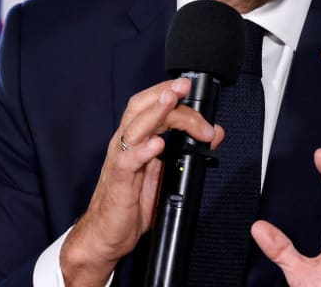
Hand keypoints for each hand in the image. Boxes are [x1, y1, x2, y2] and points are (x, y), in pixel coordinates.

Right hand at [61, 77, 223, 285]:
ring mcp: (120, 161)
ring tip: (170, 101)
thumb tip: (215, 133)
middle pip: (141, 108)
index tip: (190, 88)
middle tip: (184, 87)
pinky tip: (157, 145)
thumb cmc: (131, 202)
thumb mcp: (166, 172)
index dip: (170, 94)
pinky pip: (128, 162)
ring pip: (134, 128)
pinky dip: (143, 151)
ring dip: (155, 112)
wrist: (105, 233)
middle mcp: (126, 144)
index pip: (151, 106)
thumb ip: (188, 151)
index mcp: (137, 139)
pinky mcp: (118, 181)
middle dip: (164, 94)